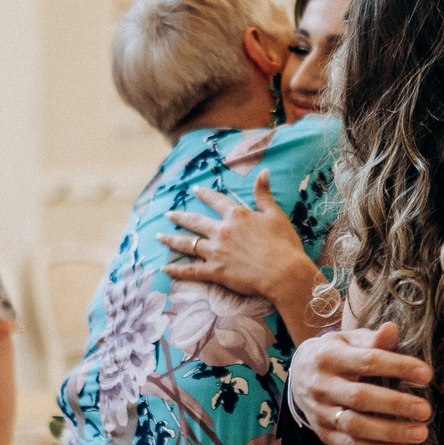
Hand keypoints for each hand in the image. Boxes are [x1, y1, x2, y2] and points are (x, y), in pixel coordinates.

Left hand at [160, 171, 312, 299]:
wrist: (284, 273)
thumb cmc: (284, 244)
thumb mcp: (275, 214)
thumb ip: (264, 194)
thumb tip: (262, 171)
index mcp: (236, 215)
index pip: (215, 200)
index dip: (204, 194)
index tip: (194, 190)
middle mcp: (222, 231)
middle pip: (194, 221)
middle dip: (179, 217)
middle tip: (168, 214)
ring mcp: (216, 251)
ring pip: (187, 243)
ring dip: (171, 239)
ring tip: (159, 236)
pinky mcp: (215, 271)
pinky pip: (190, 270)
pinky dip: (176, 269)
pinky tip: (165, 268)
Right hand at [291, 324, 430, 444]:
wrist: (300, 375)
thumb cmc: (336, 354)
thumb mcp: (349, 340)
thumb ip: (373, 339)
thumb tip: (392, 329)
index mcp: (329, 356)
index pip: (368, 361)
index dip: (398, 367)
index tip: (426, 374)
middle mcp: (321, 385)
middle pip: (360, 397)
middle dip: (395, 404)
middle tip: (425, 410)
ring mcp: (320, 412)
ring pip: (355, 426)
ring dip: (390, 432)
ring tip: (420, 432)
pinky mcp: (323, 433)